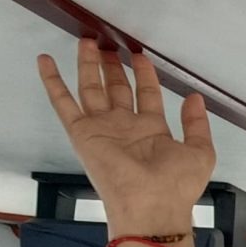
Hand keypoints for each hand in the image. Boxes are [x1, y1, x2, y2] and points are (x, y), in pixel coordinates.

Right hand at [34, 37, 214, 231]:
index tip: (140, 56)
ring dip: (88, 65)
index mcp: (152, 131)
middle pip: (116, 88)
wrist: (152, 204)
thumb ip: (197, 123)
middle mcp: (125, 128)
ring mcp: (102, 129)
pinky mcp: (82, 133)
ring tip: (86, 41)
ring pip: (91, 89)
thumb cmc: (176, 185)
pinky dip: (52, 81)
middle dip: (112, 66)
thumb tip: (194, 98)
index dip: (144, 74)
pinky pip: (63, 103)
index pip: (145, 94)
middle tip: (107, 44)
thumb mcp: (200, 151)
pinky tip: (45, 61)